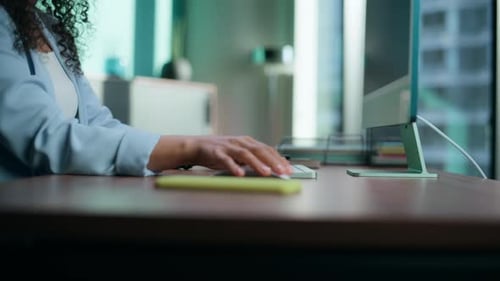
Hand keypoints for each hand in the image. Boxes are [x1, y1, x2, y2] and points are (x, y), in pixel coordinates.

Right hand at [147, 135, 291, 176]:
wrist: (196, 146)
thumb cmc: (220, 152)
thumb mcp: (239, 154)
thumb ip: (253, 159)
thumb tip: (271, 169)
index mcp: (247, 142)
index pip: (267, 149)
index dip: (279, 159)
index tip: (289, 169)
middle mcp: (240, 142)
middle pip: (260, 150)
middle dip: (273, 161)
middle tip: (283, 171)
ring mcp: (228, 146)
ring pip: (246, 154)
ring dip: (257, 163)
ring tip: (266, 172)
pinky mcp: (216, 152)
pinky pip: (226, 160)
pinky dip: (234, 166)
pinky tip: (240, 174)